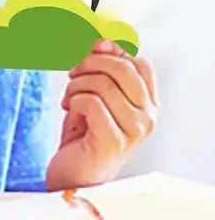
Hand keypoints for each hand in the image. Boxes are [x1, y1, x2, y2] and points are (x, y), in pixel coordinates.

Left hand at [45, 40, 157, 191]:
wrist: (73, 177)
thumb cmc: (84, 139)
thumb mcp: (94, 98)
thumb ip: (101, 72)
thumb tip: (103, 42)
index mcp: (149, 105)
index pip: (139, 63)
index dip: (111, 53)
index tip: (88, 56)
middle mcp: (148, 117)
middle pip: (122, 68)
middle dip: (89, 65)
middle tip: (72, 75)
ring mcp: (134, 131)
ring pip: (102, 84)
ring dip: (75, 86)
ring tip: (69, 100)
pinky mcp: (112, 141)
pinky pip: (90, 103)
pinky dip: (73, 102)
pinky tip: (70, 112)